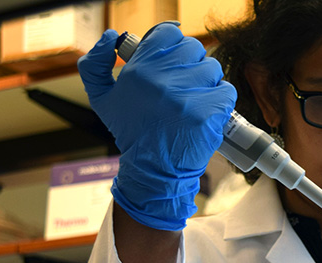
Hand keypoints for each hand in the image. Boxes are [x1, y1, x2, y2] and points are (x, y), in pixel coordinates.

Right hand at [78, 24, 236, 229]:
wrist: (153, 171)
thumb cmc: (132, 133)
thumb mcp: (101, 99)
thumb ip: (94, 64)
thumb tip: (111, 36)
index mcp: (139, 70)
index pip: (169, 33)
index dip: (174, 45)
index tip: (173, 61)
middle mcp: (163, 80)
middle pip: (194, 48)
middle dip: (191, 64)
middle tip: (185, 85)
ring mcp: (188, 97)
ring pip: (212, 68)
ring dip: (207, 82)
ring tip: (195, 100)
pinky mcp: (208, 114)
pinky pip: (226, 91)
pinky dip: (221, 100)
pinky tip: (207, 111)